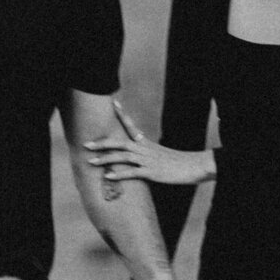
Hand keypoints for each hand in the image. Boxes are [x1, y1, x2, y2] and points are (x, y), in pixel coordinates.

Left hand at [86, 101, 211, 186]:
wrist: (193, 166)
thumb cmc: (177, 162)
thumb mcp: (160, 154)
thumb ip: (146, 154)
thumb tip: (136, 157)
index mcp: (146, 143)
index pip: (131, 126)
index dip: (121, 114)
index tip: (113, 103)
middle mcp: (144, 149)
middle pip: (119, 142)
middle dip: (102, 143)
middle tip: (87, 144)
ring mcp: (147, 160)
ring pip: (122, 157)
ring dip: (105, 159)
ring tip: (91, 161)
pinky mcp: (151, 172)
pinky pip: (131, 172)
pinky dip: (119, 174)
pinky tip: (108, 176)